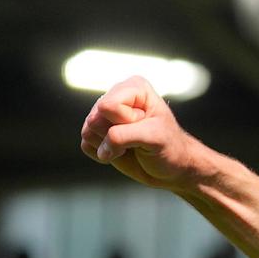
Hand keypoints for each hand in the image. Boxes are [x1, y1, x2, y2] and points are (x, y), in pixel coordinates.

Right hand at [79, 77, 221, 193]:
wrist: (172, 169)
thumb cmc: (170, 149)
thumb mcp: (154, 138)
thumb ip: (124, 135)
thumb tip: (101, 148)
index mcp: (134, 87)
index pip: (109, 106)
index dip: (125, 122)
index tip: (145, 127)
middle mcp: (116, 96)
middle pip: (95, 118)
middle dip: (115, 135)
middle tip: (137, 140)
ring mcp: (104, 115)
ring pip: (88, 131)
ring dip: (109, 146)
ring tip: (131, 146)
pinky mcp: (97, 132)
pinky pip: (85, 144)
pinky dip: (103, 154)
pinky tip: (121, 152)